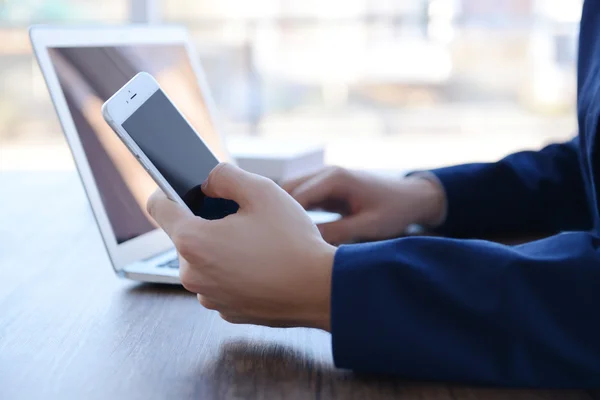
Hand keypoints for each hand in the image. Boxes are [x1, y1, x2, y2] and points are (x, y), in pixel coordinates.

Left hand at [147, 163, 335, 329]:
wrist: (320, 290)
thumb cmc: (293, 242)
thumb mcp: (262, 191)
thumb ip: (225, 175)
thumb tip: (208, 180)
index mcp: (193, 240)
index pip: (158, 206)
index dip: (168, 190)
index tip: (181, 188)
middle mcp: (192, 274)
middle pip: (185, 235)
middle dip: (207, 223)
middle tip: (242, 219)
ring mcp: (208, 297)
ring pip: (204, 260)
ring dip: (221, 249)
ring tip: (256, 245)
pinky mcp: (226, 311)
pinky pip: (220, 282)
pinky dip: (233, 272)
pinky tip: (261, 266)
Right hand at [282, 167, 445, 243]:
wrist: (413, 198)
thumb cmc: (395, 210)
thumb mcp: (367, 226)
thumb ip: (336, 233)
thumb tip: (306, 243)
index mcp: (335, 178)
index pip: (296, 196)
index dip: (282, 218)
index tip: (275, 241)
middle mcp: (326, 173)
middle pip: (287, 189)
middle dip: (277, 212)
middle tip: (271, 239)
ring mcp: (325, 178)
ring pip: (291, 192)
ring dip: (284, 211)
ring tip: (278, 237)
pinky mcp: (327, 188)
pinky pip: (303, 198)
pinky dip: (295, 211)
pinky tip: (293, 232)